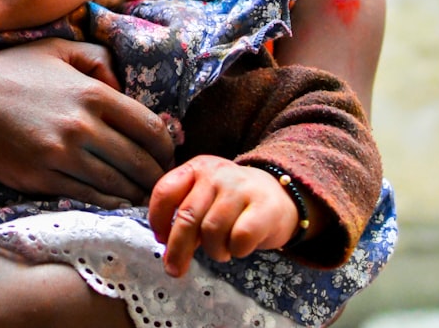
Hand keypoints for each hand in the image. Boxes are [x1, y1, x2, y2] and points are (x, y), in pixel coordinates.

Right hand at [0, 39, 173, 206]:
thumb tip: (124, 86)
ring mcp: (63, 156)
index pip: (151, 128)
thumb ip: (100, 59)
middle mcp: (83, 127)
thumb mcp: (60, 49)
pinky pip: (90, 197)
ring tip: (143, 193)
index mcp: (92, 93)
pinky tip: (116, 199)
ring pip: (118, 185)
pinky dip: (110, 201)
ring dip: (137, 192)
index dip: (167, 147)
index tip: (168, 153)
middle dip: (157, 175)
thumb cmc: (12, 70)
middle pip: (140, 162)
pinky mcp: (43, 179)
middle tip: (162, 179)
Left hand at [147, 157, 297, 276]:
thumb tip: (165, 243)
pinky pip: (240, 238)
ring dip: (213, 250)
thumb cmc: (234, 202)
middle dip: (177, 248)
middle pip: (187, 216)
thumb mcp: (206, 195)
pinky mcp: (264, 207)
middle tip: (174, 269)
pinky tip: (240, 247)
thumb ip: (185, 212)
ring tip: (221, 250)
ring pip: (212, 230)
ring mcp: (240, 188)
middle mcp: (216, 174)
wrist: (280, 195)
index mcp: (196, 168)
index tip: (160, 239)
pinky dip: (236, 250)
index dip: (158, 219)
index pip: (166, 191)